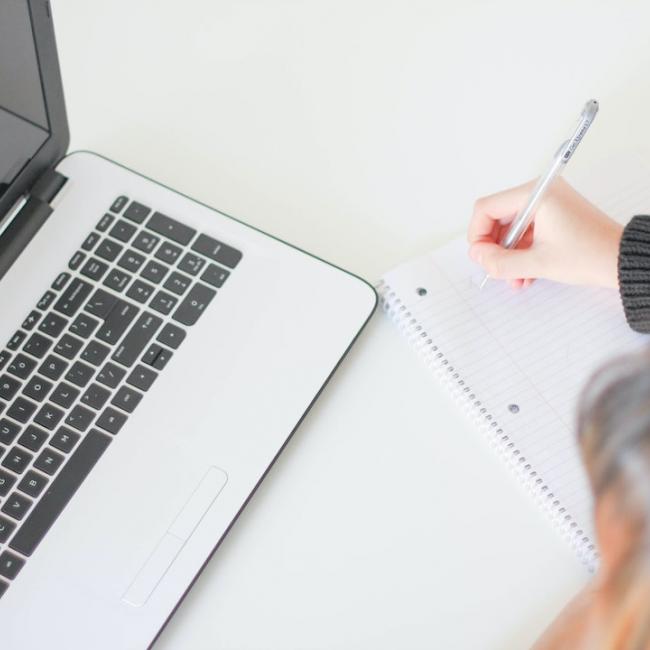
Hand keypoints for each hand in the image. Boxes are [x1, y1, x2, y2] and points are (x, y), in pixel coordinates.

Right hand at [468, 177, 622, 288]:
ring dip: (508, 254)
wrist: (622, 261)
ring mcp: (548, 204)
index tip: (482, 256)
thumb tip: (478, 256)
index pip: (486, 208)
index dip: (478, 235)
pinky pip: (526, 232)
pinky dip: (521, 252)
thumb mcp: (538, 263)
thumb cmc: (591, 255)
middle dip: (494, 247)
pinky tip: (525, 273)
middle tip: (496, 268)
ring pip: (510, 229)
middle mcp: (540, 193)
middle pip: (497, 218)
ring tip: (514, 277)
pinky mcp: (554, 216)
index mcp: (536, 195)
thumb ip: (500, 261)